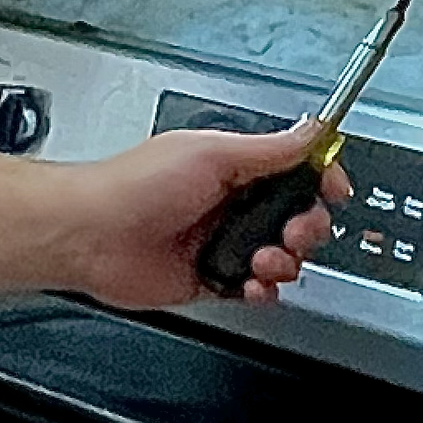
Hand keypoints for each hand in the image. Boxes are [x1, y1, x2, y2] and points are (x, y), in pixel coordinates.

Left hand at [61, 122, 349, 309]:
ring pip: (281, 258)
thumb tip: (311, 131)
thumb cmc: (133, 186)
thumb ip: (268, 148)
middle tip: (293, 231)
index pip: (294, 171)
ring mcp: (220, 243)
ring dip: (284, 262)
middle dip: (307, 227)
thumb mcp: (211, 153)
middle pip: (297, 218)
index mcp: (233, 167)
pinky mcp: (209, 279)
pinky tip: (252, 284)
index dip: (320, 181)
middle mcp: (228, 204)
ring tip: (263, 259)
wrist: (90, 235)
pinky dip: (262, 291)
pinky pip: (254, 290)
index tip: (333, 189)